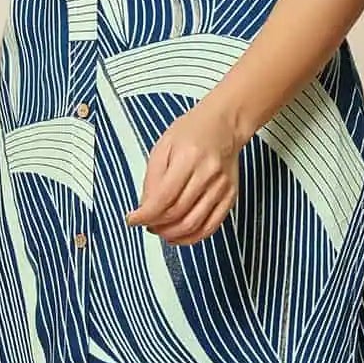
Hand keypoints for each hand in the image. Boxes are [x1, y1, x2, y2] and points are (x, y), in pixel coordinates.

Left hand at [126, 98, 241, 244]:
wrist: (224, 125)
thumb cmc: (191, 132)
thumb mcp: (163, 147)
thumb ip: (153, 179)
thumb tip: (146, 209)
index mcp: (188, 158)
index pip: (163, 198)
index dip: (145, 215)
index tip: (132, 220)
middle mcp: (208, 174)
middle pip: (177, 213)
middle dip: (156, 225)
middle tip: (146, 225)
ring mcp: (222, 187)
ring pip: (193, 224)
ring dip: (172, 234)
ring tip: (160, 231)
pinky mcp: (230, 197)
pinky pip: (211, 226)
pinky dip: (192, 237)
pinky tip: (178, 236)